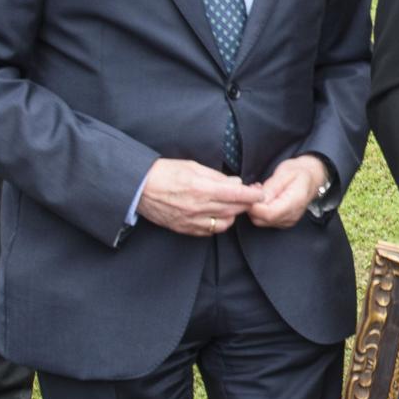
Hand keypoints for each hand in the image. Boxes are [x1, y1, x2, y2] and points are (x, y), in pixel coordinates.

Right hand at [137, 158, 263, 235]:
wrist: (139, 187)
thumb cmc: (165, 172)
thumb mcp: (193, 167)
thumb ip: (216, 177)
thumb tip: (236, 184)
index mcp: (202, 189)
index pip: (237, 195)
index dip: (252, 195)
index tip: (260, 193)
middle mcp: (199, 207)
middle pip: (233, 210)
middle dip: (246, 204)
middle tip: (250, 197)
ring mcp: (191, 221)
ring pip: (224, 223)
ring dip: (232, 215)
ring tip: (232, 205)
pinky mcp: (184, 229)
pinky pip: (209, 231)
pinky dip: (218, 224)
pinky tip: (217, 215)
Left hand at [246, 154, 330, 228]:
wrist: (312, 178)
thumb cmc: (299, 172)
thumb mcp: (284, 172)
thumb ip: (271, 187)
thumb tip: (257, 199)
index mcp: (295, 201)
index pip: (269, 213)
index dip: (255, 205)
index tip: (251, 193)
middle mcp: (292, 215)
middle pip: (262, 220)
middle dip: (252, 206)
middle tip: (255, 189)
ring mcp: (288, 221)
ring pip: (260, 222)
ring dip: (255, 208)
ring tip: (261, 192)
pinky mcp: (283, 222)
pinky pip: (264, 221)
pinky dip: (260, 211)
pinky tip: (265, 199)